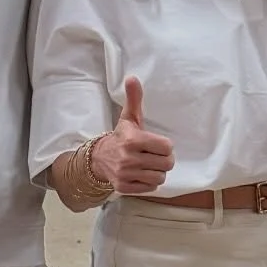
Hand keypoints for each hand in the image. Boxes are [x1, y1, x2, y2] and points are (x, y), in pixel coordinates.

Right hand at [90, 77, 174, 194]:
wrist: (99, 159)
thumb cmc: (121, 137)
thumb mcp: (129, 118)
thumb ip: (134, 99)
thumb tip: (132, 78)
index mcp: (133, 139)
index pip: (167, 147)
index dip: (165, 146)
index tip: (157, 144)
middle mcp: (128, 158)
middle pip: (167, 164)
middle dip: (164, 160)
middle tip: (155, 156)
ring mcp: (126, 174)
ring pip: (160, 177)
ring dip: (157, 172)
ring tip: (148, 165)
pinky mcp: (124, 187)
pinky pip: (150, 188)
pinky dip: (148, 182)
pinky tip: (141, 174)